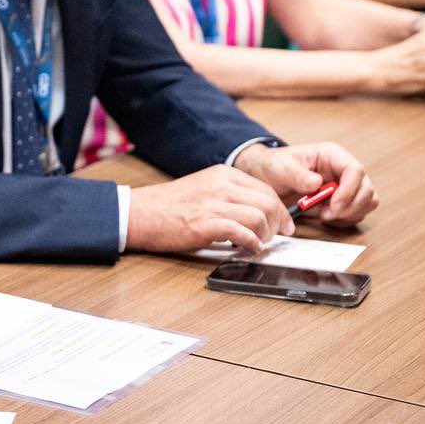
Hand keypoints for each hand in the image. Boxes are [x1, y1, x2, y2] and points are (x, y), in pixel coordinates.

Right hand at [126, 164, 292, 253]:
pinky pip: (242, 234)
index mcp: (223, 174)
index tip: (284, 223)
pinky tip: (249, 249)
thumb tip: (255, 211)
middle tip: (278, 236)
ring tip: (259, 243)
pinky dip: (251, 244)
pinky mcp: (206, 225)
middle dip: (278, 223)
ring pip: (259, 217)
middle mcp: (222, 186)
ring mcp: (214, 205)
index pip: (265, 189)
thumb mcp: (204, 187)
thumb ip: (228, 194)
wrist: (141, 213)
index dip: (280, 209)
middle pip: (268, 202)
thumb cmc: (169, 205)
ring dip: (266, 235)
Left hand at [233, 142, 376, 225]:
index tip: (333, 205)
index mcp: (332, 155)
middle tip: (327, 215)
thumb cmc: (274, 167)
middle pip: (366, 189)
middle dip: (351, 206)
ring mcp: (345, 185)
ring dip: (349, 214)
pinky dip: (345, 220)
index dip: (349, 190)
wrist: (266, 177)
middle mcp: (342, 170)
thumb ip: (297, 175)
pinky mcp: (342, 200)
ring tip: (324, 215)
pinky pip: (356, 213)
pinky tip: (324, 218)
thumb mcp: (280, 168)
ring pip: (367, 202)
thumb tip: (317, 183)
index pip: (356, 170)